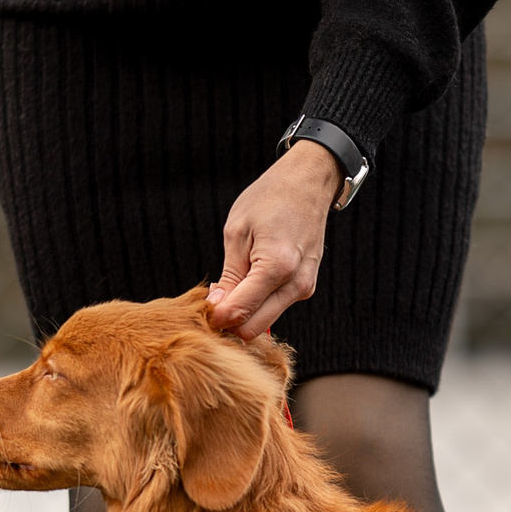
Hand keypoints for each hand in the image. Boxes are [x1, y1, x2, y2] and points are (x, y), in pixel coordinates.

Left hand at [207, 141, 343, 340]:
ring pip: (265, 321)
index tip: (202, 307)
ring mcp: (305, 288)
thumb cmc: (270, 199)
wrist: (308, 183)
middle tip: (213, 301)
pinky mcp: (306, 287)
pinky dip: (258, 304)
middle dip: (230, 321)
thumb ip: (229, 276)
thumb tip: (217, 309)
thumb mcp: (237, 232)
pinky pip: (275, 307)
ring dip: (244, 313)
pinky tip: (248, 282)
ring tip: (230, 286)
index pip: (241, 313)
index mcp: (277, 267)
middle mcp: (296, 284)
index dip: (216, 317)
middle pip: (254, 328)